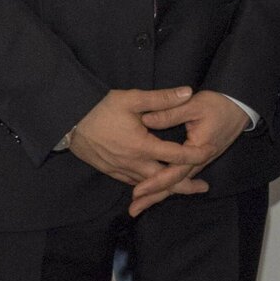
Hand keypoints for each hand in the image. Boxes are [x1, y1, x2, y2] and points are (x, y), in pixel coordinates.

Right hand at [66, 88, 212, 185]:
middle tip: (203, 187)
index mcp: (141, 146)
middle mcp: (132, 163)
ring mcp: (120, 169)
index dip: (195, 155)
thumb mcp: (132, 99)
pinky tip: (154, 185)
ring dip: (166, 188)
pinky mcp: (110, 170)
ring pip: (148, 184)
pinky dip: (147, 185)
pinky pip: (133, 182)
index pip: (175, 155)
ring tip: (184, 188)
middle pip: (164, 179)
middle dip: (184, 184)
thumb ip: (162, 98)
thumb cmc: (100, 108)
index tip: (211, 152)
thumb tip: (188, 92)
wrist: (68, 121)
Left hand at [127, 90, 250, 215]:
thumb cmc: (218, 104)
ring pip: (178, 182)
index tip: (137, 191)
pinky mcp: (199, 159)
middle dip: (154, 197)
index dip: (155, 182)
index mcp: (198, 149)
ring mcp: (200, 161)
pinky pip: (181, 176)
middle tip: (134, 210)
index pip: (175, 172)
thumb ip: (169, 113)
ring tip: (140, 206)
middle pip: (175, 184)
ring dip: (160, 194)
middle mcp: (200, 160)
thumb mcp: (194, 105)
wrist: (240, 106)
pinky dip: (168, 185)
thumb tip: (146, 120)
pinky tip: (156, 190)